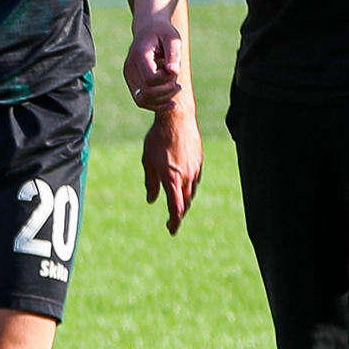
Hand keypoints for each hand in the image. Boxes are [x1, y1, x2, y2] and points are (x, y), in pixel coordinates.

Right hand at [124, 16, 188, 112]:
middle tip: (177, 83)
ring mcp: (128, 76)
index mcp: (139, 54)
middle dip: (166, 91)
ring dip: (162, 100)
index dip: (166, 80)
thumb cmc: (163, 32)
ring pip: (142, 100)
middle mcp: (129, 67)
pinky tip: (172, 102)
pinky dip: (156, 105)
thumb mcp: (172, 38)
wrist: (149, 29)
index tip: (175, 70)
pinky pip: (141, 101)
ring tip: (176, 88)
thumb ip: (173, 54)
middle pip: (146, 92)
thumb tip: (174, 72)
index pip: (151, 79)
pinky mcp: (132, 82)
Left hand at [141, 107, 201, 234]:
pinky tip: (184, 185)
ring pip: (192, 191)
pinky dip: (189, 186)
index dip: (174, 221)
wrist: (177, 118)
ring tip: (178, 204)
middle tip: (172, 219)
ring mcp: (195, 169)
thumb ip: (151, 182)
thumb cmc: (158, 139)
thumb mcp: (148, 162)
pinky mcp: (199, 161)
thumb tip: (151, 199)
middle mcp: (187, 177)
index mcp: (172, 180)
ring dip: (185, 200)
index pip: (176, 208)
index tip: (171, 230)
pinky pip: (195, 179)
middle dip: (179, 212)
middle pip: (185, 202)